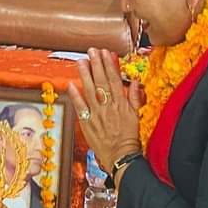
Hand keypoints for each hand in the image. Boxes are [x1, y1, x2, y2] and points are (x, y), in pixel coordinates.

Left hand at [66, 48, 141, 174]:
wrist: (121, 156)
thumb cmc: (129, 137)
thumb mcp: (136, 115)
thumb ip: (134, 98)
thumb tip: (135, 82)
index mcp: (121, 103)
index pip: (114, 79)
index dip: (109, 64)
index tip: (105, 53)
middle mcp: (108, 106)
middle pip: (101, 81)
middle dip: (96, 64)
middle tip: (92, 51)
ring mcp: (97, 113)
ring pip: (90, 90)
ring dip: (85, 74)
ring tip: (81, 61)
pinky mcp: (88, 122)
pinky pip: (81, 107)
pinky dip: (76, 95)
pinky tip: (71, 84)